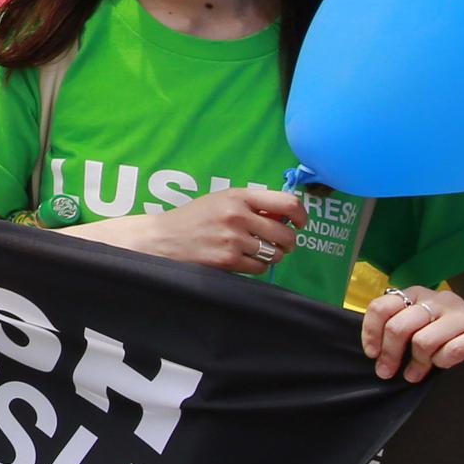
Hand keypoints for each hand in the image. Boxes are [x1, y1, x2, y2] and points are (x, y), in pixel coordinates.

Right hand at [124, 186, 307, 274]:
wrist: (162, 238)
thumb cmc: (194, 219)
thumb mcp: (221, 201)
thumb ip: (252, 205)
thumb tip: (286, 216)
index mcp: (239, 196)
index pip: (287, 203)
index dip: (301, 215)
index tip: (300, 223)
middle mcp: (238, 215)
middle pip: (285, 233)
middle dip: (288, 242)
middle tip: (280, 244)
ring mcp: (233, 239)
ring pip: (274, 253)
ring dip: (271, 255)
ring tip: (257, 251)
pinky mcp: (228, 260)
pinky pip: (259, 268)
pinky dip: (256, 266)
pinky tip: (243, 260)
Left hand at [359, 285, 463, 382]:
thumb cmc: (452, 335)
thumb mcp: (423, 325)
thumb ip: (400, 329)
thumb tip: (374, 352)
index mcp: (419, 295)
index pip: (382, 307)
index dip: (371, 332)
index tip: (373, 354)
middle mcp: (440, 300)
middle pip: (399, 327)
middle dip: (390, 354)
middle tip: (388, 372)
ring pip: (423, 341)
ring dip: (417, 363)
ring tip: (415, 374)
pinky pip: (453, 351)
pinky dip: (443, 363)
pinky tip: (443, 366)